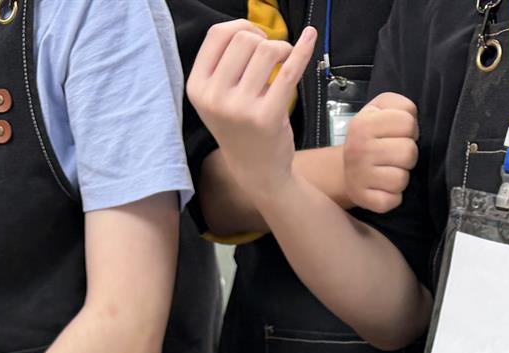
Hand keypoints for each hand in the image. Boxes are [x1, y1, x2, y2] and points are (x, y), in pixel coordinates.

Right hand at [187, 22, 317, 194]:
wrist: (256, 170)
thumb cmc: (240, 126)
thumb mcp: (216, 97)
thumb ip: (224, 62)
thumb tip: (251, 28)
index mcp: (197, 87)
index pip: (217, 34)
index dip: (241, 27)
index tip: (256, 38)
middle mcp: (214, 97)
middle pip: (244, 39)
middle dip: (264, 39)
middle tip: (273, 55)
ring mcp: (240, 108)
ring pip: (266, 50)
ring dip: (282, 48)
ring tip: (285, 61)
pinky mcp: (268, 116)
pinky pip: (289, 71)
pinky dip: (303, 50)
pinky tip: (310, 37)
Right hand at [343, 93, 418, 213]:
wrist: (345, 169)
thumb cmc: (370, 137)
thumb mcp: (380, 110)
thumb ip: (399, 105)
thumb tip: (412, 119)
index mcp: (362, 123)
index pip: (408, 123)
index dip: (409, 129)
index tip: (398, 135)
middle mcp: (358, 149)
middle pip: (409, 152)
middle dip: (407, 154)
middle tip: (394, 155)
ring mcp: (359, 176)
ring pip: (402, 179)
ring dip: (401, 175)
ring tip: (388, 171)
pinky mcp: (363, 199)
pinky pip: (394, 200)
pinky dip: (394, 196)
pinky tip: (384, 188)